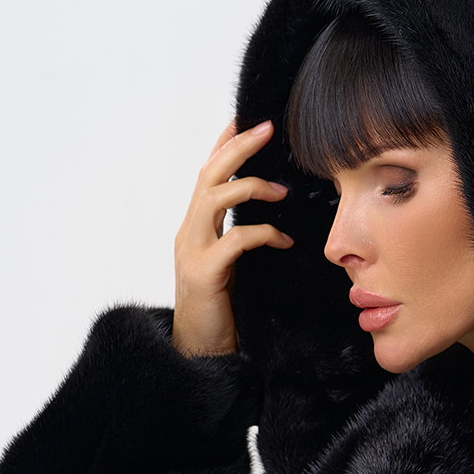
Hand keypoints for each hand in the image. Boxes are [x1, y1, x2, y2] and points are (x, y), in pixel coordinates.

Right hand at [171, 119, 292, 356]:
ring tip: (282, 191)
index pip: (207, 175)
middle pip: (208, 175)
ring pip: (214, 198)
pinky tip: (285, 242)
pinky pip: (236, 240)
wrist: (199, 354)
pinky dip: (265, 234)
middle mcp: (188, 233)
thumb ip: (241, 240)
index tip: (245, 119)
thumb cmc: (220, 312)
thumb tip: (273, 216)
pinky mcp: (204, 273)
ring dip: (251, 186)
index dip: (224, 144)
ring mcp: (192, 251)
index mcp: (195, 229)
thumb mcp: (232, 268)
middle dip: (237, 147)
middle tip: (267, 128)